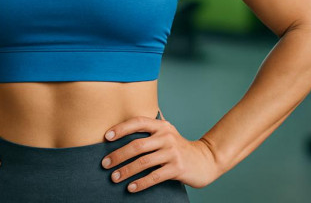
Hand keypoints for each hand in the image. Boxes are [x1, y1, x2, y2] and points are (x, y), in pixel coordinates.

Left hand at [101, 114, 221, 192]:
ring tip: (114, 177)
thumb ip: (149, 134)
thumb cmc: (179, 148)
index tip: (106, 137)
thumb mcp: (166, 135)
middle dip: (118, 155)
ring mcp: (172, 152)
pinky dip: (140, 183)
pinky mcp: (177, 168)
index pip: (138, 122)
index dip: (121, 128)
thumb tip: (119, 139)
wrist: (206, 160)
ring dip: (126, 171)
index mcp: (162, 126)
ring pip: (143, 162)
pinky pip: (154, 176)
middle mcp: (167, 137)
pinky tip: (131, 188)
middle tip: (105, 164)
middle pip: (137, 145)